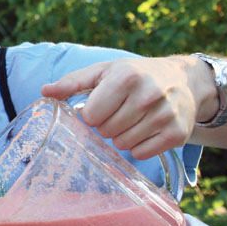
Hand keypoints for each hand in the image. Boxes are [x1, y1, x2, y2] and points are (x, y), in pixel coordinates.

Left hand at [41, 56, 201, 159]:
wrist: (181, 79)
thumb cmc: (134, 75)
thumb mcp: (103, 71)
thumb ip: (72, 82)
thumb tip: (45, 92)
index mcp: (126, 77)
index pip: (91, 116)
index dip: (91, 115)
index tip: (100, 107)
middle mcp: (148, 95)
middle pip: (106, 132)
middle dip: (106, 126)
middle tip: (117, 113)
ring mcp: (165, 115)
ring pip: (123, 145)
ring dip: (121, 137)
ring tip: (130, 120)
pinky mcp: (178, 134)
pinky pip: (143, 153)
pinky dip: (139, 147)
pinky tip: (144, 131)